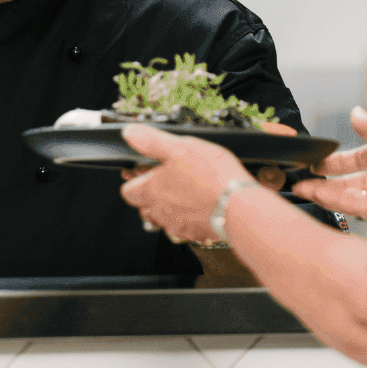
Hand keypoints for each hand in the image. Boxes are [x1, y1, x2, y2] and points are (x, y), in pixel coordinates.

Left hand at [119, 124, 281, 242]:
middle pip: (145, 207)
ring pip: (165, 218)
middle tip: (171, 180)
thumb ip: (151, 141)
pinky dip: (191, 217)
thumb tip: (129, 133)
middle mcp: (160, 212)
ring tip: (190, 190)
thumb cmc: (211, 177)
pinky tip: (203, 204)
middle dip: (154, 195)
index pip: (128, 192)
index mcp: (152, 190)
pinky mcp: (195, 234)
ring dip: (173, 206)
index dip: (135, 181)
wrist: (238, 206)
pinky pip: (186, 226)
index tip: (145, 173)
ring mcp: (177, 226)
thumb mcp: (180, 147)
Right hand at [291, 106, 366, 219]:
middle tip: (300, 183)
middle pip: (346, 183)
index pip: (353, 161)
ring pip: (347, 197)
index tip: (314, 162)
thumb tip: (355, 113)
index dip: (332, 162)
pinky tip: (316, 194)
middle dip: (321, 183)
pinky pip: (354, 206)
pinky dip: (334, 200)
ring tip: (300, 189)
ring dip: (321, 193)